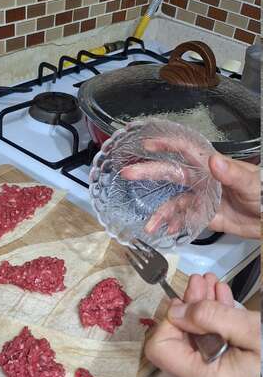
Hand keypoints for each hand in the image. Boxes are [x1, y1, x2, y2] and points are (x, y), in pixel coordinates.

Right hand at [122, 139, 259, 239]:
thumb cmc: (262, 194)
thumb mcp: (250, 181)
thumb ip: (232, 173)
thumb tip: (214, 161)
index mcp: (212, 166)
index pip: (185, 149)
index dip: (166, 144)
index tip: (148, 143)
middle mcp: (202, 180)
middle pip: (171, 173)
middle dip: (149, 172)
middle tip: (128, 173)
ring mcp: (201, 198)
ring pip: (174, 202)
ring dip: (161, 213)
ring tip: (150, 225)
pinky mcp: (204, 215)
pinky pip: (184, 219)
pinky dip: (174, 225)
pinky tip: (168, 232)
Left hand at [145, 273, 260, 376]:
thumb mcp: (252, 331)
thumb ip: (212, 318)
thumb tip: (177, 310)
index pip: (161, 351)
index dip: (168, 321)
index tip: (184, 301)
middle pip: (181, 346)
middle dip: (188, 309)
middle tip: (198, 281)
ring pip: (199, 346)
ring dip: (203, 313)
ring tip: (210, 284)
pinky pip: (216, 353)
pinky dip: (218, 327)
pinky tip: (223, 301)